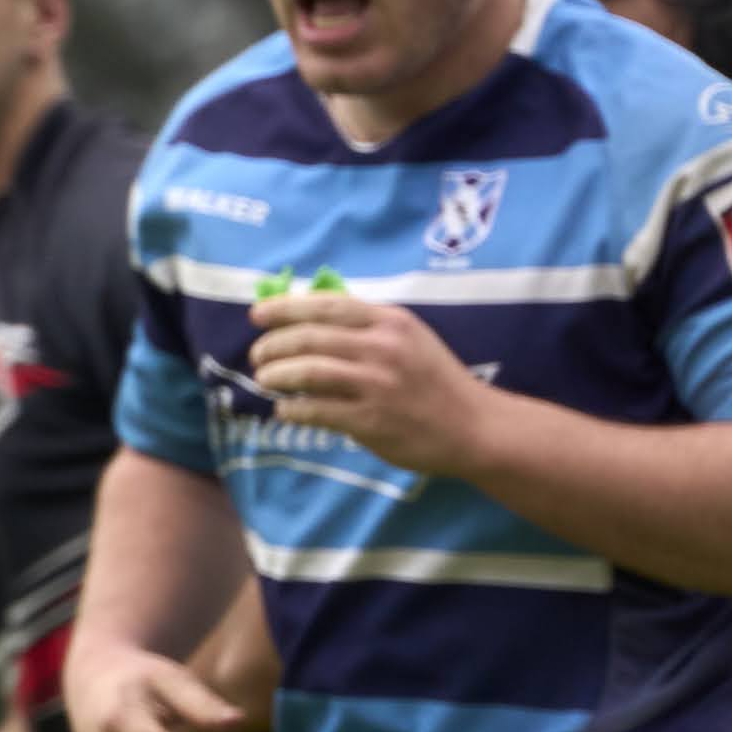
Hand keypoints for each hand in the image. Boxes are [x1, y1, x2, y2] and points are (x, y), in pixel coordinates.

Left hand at [248, 290, 501, 476]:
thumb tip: (306, 319)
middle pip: (307, 338)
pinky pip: (314, 411)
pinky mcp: (370, 420)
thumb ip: (366, 327)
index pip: (325, 305)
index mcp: (390, 321)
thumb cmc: (434, 381)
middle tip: (258, 356)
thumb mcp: (409, 338)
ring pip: (306, 372)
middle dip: (271, 346)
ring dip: (275, 376)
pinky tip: (286, 411)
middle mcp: (382, 347)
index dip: (283, 308)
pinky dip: (291, 410)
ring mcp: (376, 384)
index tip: (257, 315)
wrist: (474, 426)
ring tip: (265, 380)